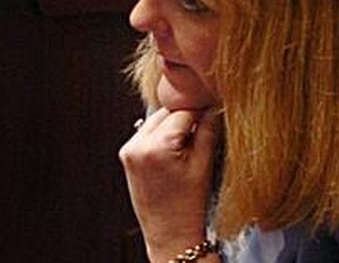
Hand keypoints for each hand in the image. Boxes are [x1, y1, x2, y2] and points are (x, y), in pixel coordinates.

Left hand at [119, 107, 221, 262]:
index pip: (182, 112)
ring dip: (172, 126)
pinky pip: (147, 133)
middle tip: (201, 132)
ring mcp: (128, 150)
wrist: (169, 233)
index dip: (200, 112)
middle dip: (184, 118)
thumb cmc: (187, 206)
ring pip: (155, 120)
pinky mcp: (126, 155)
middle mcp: (137, 145)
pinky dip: (161, 136)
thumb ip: (207, 130)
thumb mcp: (203, 165)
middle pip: (166, 113)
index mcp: (156, 147)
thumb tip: (212, 106)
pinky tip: (173, 152)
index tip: (211, 114)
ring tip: (186, 147)